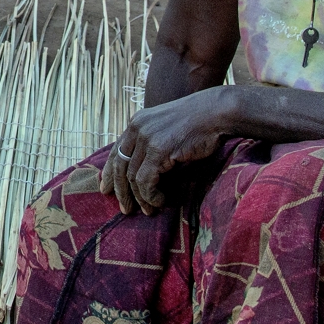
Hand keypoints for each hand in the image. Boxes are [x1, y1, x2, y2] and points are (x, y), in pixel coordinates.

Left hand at [101, 88, 236, 213]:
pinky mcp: (158, 150)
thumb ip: (153, 143)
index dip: (109, 172)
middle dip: (120, 190)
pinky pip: (146, 181)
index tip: (106, 188)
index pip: (116, 151)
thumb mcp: (168, 129)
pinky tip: (160, 201)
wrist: (218, 112)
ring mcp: (147, 138)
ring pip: (132, 177)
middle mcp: (137, 128)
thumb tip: (144, 171)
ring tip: (147, 210)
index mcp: (137, 122)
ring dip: (140, 198)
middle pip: (120, 166)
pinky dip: (150, 196)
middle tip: (124, 208)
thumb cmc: (199, 122)